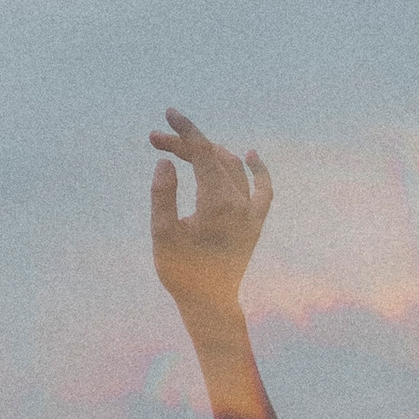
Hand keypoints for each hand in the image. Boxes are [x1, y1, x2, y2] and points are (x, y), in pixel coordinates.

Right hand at [149, 108, 272, 324]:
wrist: (210, 304)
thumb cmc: (182, 272)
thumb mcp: (163, 234)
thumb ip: (163, 195)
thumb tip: (166, 161)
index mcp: (217, 203)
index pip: (202, 153)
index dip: (185, 130)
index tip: (169, 114)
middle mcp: (240, 204)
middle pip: (213, 158)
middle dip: (185, 145)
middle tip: (156, 141)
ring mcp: (251, 214)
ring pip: (233, 168)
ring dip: (208, 154)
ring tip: (182, 150)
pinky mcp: (256, 224)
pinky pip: (263, 191)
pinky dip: (258, 171)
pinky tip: (250, 155)